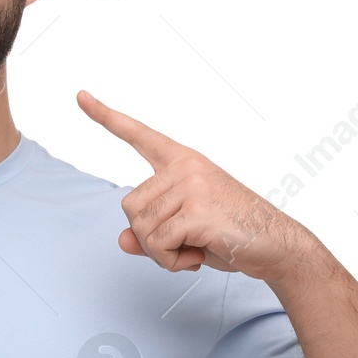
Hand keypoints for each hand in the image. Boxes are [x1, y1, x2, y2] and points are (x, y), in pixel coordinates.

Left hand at [77, 89, 315, 283]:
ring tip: (196, 247)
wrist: (277, 246)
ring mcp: (191, 185)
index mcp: (182, 161)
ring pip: (142, 229)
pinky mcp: (196, 210)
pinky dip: (172, 262)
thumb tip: (122, 239)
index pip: (139, 135)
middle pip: (130, 208)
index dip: (106, 117)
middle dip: (150, 237)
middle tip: (184, 243)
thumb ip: (150, 233)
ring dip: (162, 253)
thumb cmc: (231, 234)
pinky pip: (158, 245)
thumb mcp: (184, 231)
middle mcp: (185, 167)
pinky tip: (198, 256)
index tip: (81, 96)